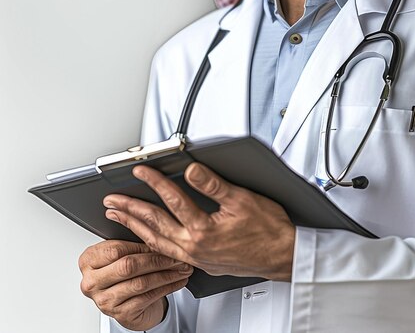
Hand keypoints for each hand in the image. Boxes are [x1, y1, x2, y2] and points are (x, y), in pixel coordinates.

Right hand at [78, 240, 192, 330]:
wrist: (126, 302)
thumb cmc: (125, 271)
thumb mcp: (124, 252)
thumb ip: (133, 239)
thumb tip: (160, 228)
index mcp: (88, 260)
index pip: (115, 249)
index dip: (141, 244)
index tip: (162, 240)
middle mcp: (92, 282)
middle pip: (128, 266)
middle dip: (157, 259)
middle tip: (178, 254)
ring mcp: (104, 300)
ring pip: (140, 283)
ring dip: (167, 274)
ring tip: (183, 267)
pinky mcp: (119, 314)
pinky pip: (147, 298)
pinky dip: (167, 287)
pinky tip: (178, 280)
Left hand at [102, 163, 294, 280]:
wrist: (281, 255)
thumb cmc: (268, 230)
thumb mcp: (242, 200)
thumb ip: (213, 184)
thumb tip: (192, 171)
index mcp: (203, 230)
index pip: (172, 200)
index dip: (154, 181)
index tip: (140, 170)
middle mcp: (194, 247)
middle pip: (155, 224)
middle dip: (130, 209)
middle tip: (112, 200)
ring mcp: (195, 258)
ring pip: (156, 241)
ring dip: (134, 227)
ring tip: (118, 217)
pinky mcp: (200, 263)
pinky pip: (167, 252)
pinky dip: (151, 242)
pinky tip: (146, 237)